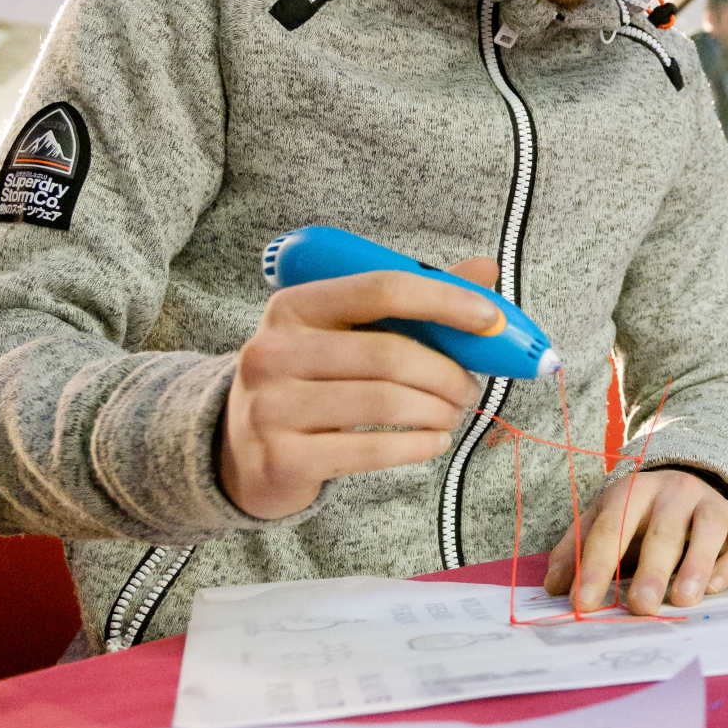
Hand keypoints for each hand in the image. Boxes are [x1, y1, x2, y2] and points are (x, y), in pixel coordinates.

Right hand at [219, 259, 496, 519]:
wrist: (239, 451)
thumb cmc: (310, 381)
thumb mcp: (346, 333)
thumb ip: (411, 303)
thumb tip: (483, 268)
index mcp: (295, 307)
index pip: (380, 289)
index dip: (443, 300)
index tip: (489, 319)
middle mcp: (273, 351)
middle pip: (388, 354)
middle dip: (447, 373)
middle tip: (470, 389)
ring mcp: (271, 407)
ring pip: (383, 402)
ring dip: (436, 410)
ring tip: (453, 414)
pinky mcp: (280, 458)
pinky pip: (368, 450)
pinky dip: (415, 446)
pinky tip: (433, 442)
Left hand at [544, 469, 727, 613]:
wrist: (688, 481)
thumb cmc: (638, 515)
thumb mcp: (603, 519)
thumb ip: (577, 549)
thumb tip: (554, 587)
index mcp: (634, 490)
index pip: (611, 528)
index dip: (596, 567)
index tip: (583, 604)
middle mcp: (675, 491)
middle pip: (663, 530)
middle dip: (651, 570)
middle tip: (640, 607)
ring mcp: (712, 504)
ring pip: (708, 530)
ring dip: (696, 565)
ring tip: (683, 600)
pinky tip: (716, 587)